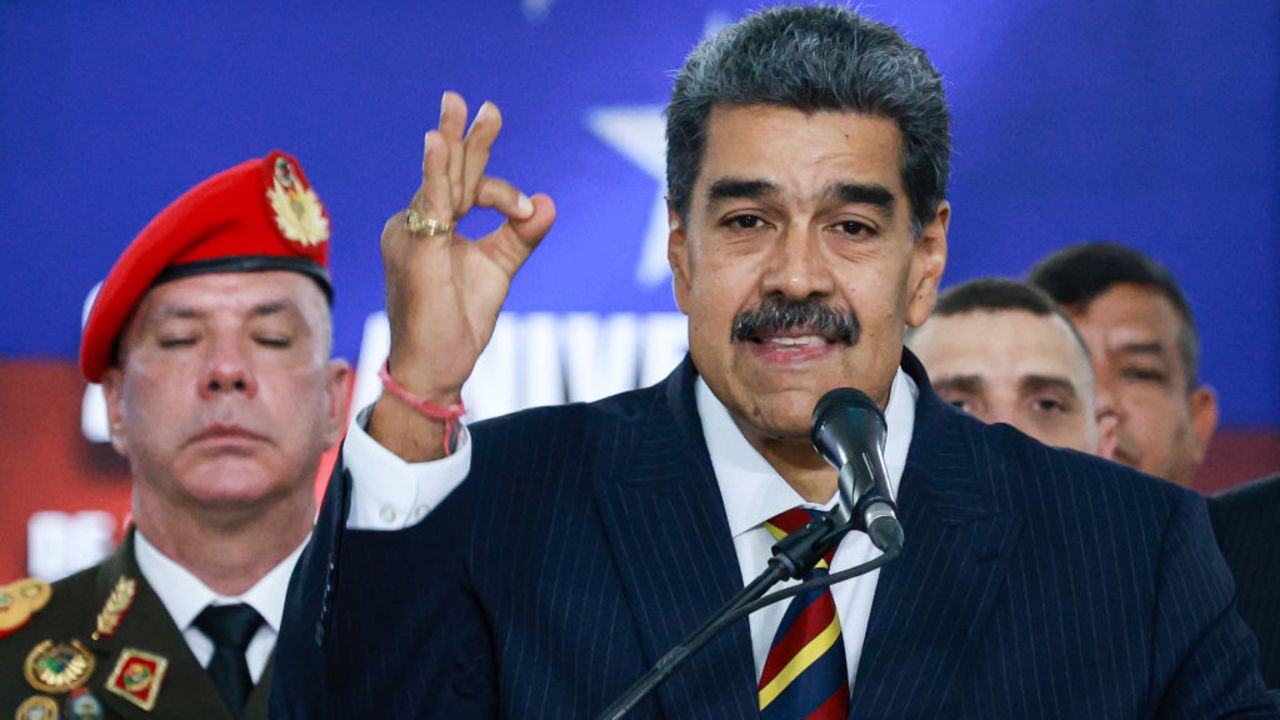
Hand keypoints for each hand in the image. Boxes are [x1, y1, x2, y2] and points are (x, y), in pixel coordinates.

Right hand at [371, 92, 554, 459]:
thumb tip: (547, 201)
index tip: (524, 209)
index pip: (465, 187)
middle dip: (467, 136)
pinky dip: (436, 173)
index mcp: (434, 225)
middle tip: (480, 102)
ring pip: (442, 182)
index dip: (500, 190)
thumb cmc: (457, 321)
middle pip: (449, 172)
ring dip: (454, 144)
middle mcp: (415, 223)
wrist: (437, 367)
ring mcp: (411, 234)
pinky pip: (429, 204)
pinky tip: (439, 143)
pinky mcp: (416, 249)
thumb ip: (520, 234)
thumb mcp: (498, 268)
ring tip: (457, 105)